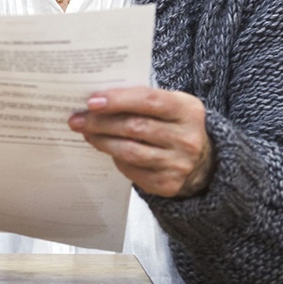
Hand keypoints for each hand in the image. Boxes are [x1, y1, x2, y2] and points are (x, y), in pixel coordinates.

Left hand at [68, 86, 214, 197]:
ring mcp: (178, 164)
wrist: (205, 162)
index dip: (117, 100)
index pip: (148, 100)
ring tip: (87, 133)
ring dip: (102, 141)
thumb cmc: (175, 125)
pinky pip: (132, 170)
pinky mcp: (168, 184)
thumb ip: (141, 99)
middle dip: (100, 122)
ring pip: (130, 151)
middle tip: (77, 119)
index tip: (92, 102)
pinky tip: (107, 149)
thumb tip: (97, 100)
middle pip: (134, 127)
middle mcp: (186, 138)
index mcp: (187, 111)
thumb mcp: (170, 105)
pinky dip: (115, 158)